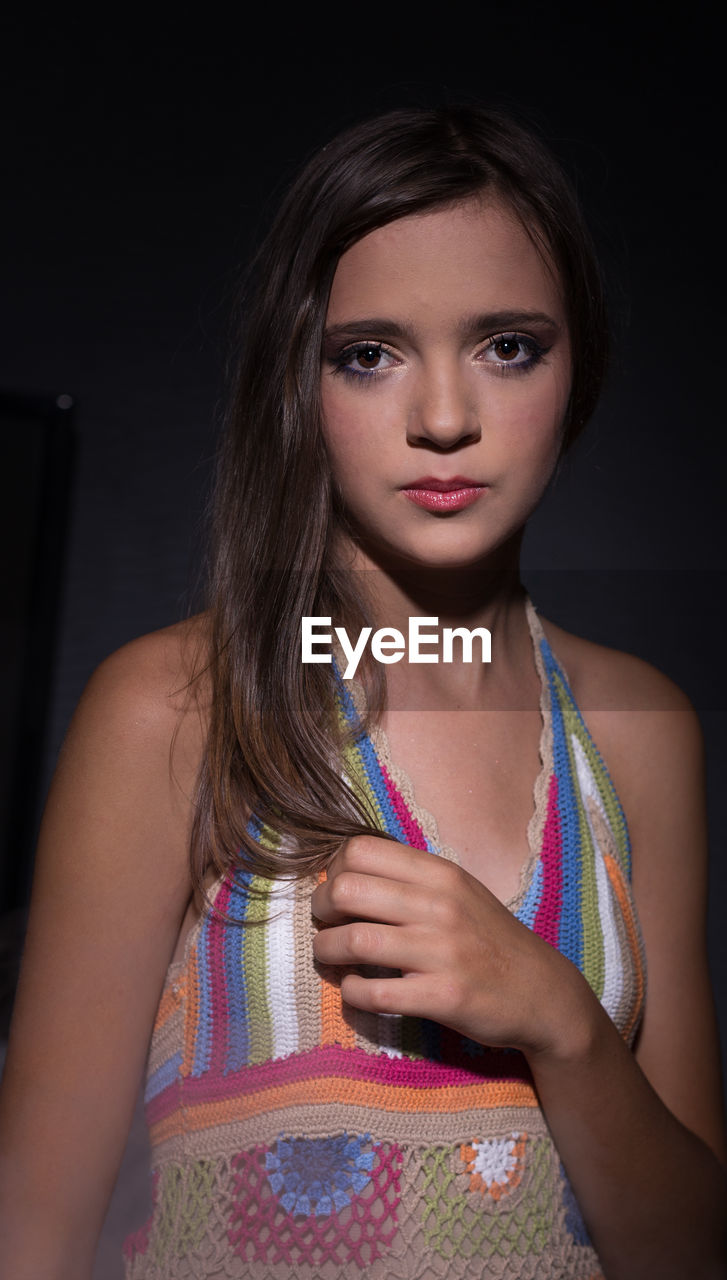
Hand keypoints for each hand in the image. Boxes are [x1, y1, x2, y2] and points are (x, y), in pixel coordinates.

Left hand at [311, 835, 588, 1058]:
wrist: (543, 992)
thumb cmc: (489, 939)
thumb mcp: (459, 892)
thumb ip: (410, 879)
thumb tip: (344, 874)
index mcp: (440, 873)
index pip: (360, 849)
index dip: (333, 869)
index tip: (336, 891)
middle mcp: (440, 905)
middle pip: (346, 889)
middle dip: (320, 909)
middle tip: (324, 924)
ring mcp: (443, 951)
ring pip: (354, 940)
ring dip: (326, 951)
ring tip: (329, 957)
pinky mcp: (444, 996)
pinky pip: (374, 992)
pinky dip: (352, 991)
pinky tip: (356, 989)